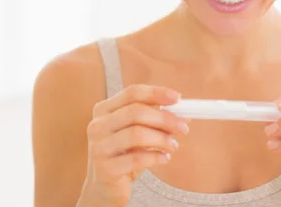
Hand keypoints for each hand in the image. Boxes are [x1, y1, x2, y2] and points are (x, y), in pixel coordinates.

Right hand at [80, 84, 189, 206]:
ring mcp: (98, 147)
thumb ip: (155, 120)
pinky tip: (164, 158)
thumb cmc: (124, 154)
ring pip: (136, 134)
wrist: (105, 187)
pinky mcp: (105, 169)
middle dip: (164, 118)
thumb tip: (183, 114)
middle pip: (135, 112)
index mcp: (104, 109)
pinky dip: (156, 157)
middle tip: (183, 127)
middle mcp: (97, 125)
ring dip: (162, 139)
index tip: (178, 98)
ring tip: (173, 146)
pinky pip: (136, 159)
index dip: (156, 93)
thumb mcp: (137, 132)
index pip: (132, 93)